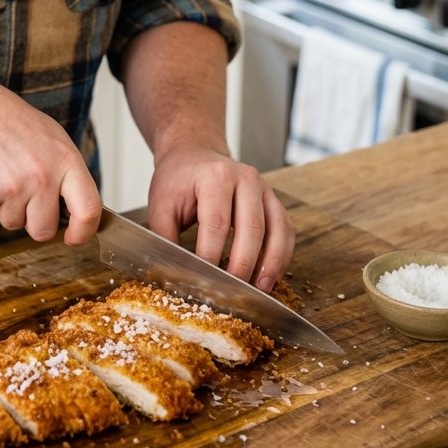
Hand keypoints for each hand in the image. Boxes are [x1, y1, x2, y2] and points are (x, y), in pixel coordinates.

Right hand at [0, 64, 101, 245]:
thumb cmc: (7, 119)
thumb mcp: (51, 137)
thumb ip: (65, 173)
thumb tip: (74, 208)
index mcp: (65, 160)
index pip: (88, 209)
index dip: (83, 231)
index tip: (75, 237)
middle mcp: (41, 177)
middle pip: (43, 230)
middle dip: (34, 221)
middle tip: (24, 194)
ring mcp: (11, 188)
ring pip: (13, 224)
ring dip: (6, 208)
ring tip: (0, 172)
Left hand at [147, 141, 294, 290]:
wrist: (193, 155)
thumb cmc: (178, 181)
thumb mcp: (161, 206)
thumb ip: (165, 239)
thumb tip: (173, 274)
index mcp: (215, 176)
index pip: (216, 222)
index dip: (211, 255)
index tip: (203, 280)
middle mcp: (245, 178)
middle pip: (252, 227)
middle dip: (243, 264)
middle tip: (233, 292)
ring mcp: (264, 188)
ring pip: (277, 229)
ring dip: (271, 263)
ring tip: (260, 289)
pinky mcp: (273, 200)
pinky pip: (286, 229)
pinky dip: (282, 255)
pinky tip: (271, 275)